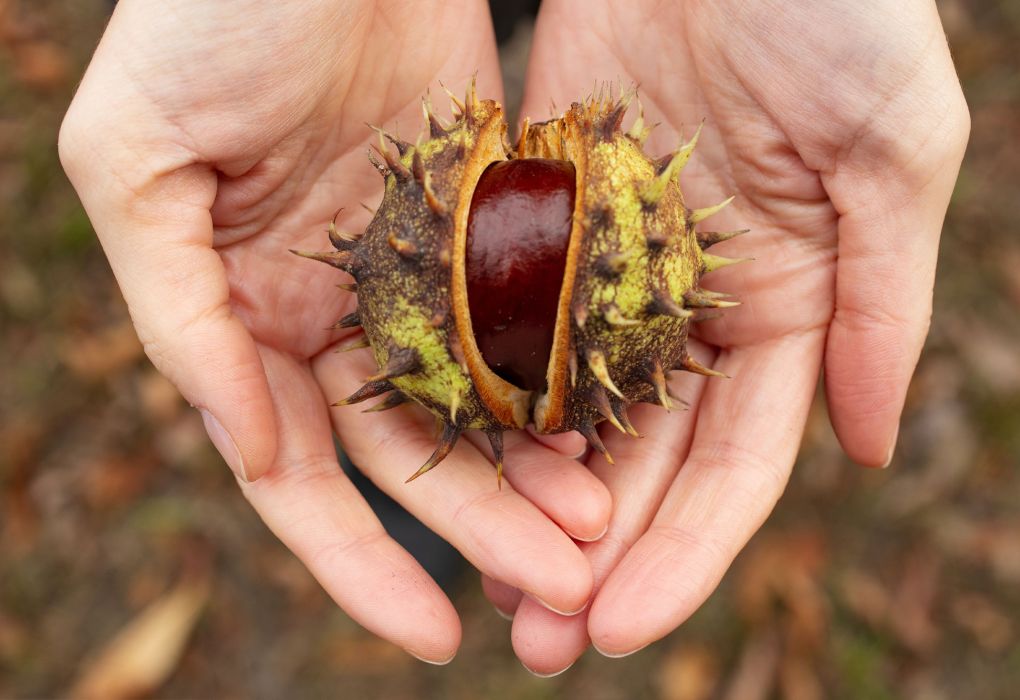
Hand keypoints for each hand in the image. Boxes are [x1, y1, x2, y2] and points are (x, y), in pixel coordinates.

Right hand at [59, 0, 609, 662]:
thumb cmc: (204, 19)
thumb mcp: (139, 162)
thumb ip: (180, 311)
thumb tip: (244, 448)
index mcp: (245, 314)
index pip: (301, 472)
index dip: (358, 561)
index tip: (428, 637)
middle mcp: (334, 308)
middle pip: (410, 451)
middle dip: (480, 527)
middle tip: (561, 587)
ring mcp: (414, 267)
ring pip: (481, 396)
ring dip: (534, 468)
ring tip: (600, 527)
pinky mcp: (482, 215)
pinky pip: (527, 312)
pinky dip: (563, 372)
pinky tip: (612, 422)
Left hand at [486, 0, 968, 673]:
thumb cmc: (835, 8)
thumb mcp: (892, 151)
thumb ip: (883, 303)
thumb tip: (873, 449)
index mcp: (787, 308)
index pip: (734, 464)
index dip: (686, 553)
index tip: (628, 626)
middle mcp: (692, 307)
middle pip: (641, 460)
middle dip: (595, 556)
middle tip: (542, 643)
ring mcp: (609, 268)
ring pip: (565, 409)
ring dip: (527, 500)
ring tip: (482, 584)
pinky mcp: (538, 216)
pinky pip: (504, 319)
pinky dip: (481, 392)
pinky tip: (444, 460)